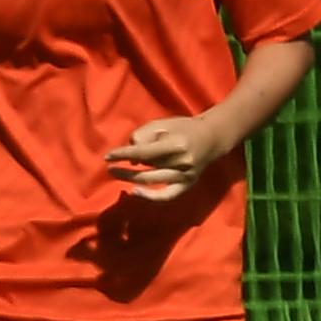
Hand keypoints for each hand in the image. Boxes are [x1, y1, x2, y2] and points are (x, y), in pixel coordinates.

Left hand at [111, 114, 229, 200]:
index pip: (144, 152)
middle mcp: (181, 162)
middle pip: (147, 169)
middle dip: (125, 170)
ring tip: (117, 175)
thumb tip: (132, 158)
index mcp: (176, 144)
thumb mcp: (162, 124)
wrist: (212, 138)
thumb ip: (144, 136)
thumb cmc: (183, 128)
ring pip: (153, 181)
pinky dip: (151, 197)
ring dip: (131, 179)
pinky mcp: (188, 184)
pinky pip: (167, 195)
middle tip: (110, 169)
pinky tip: (136, 192)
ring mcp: (185, 176)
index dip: (123, 155)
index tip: (108, 157)